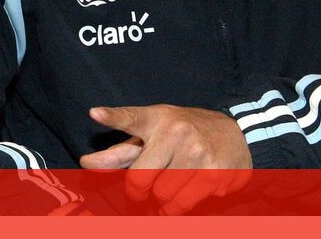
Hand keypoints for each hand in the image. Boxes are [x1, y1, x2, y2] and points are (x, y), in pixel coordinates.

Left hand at [78, 104, 252, 213]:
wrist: (234, 132)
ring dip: (163, 200)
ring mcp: (197, 152)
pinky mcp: (214, 172)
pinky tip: (189, 189)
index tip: (96, 114)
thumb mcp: (152, 134)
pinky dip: (179, 206)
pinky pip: (183, 204)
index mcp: (156, 119)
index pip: (130, 118)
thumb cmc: (183, 134)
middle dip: (141, 190)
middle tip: (149, 185)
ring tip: (173, 184)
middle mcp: (176, 132)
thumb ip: (119, 152)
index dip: (112, 117)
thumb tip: (86, 163)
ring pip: (162, 196)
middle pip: (139, 179)